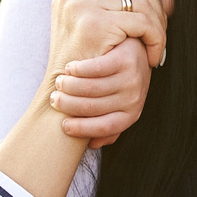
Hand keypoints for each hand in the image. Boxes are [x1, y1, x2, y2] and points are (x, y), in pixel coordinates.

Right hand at [48, 0, 168, 72]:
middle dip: (157, 7)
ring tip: (156, 46)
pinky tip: (152, 56)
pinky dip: (156, 40)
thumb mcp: (109, 25)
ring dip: (159, 26)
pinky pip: (143, 22)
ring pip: (143, 0)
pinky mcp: (93, 23)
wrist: (65, 96)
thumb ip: (134, 5)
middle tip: (159, 32)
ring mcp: (79, 2)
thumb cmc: (88, 62)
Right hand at [51, 29, 167, 144]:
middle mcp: (134, 99)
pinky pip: (96, 68)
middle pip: (93, 107)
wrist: (141, 51)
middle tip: (54, 99)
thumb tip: (92, 144)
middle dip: (68, 105)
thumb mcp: (119, 106)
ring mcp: (131, 78)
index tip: (63, 125)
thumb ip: (108, 126)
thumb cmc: (122, 83)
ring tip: (59, 83)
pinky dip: (78, 69)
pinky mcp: (126, 59)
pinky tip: (69, 68)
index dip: (81, 129)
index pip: (104, 127)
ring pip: (91, 87)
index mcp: (131, 115)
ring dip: (69, 86)